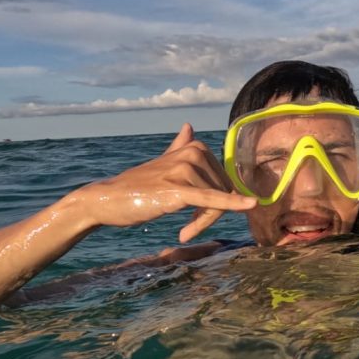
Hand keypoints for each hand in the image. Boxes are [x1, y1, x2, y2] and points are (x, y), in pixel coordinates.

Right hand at [69, 123, 255, 241]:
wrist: (108, 199)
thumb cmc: (137, 186)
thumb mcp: (163, 163)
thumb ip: (179, 147)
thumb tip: (189, 127)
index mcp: (196, 148)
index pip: (225, 180)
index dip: (219, 202)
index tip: (198, 217)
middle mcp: (194, 153)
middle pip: (224, 191)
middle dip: (211, 215)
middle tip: (190, 228)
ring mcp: (186, 170)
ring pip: (216, 203)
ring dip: (202, 223)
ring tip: (184, 231)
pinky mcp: (179, 189)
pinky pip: (213, 200)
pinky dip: (233, 205)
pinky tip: (250, 206)